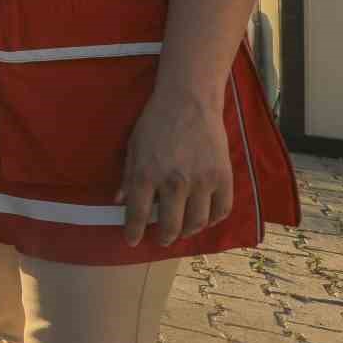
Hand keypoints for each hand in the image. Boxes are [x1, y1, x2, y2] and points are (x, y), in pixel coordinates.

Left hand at [116, 88, 233, 246]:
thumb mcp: (133, 147)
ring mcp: (201, 181)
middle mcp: (173, 182)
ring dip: (188, 232)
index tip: (132, 241)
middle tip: (161, 239)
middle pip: (170, 225)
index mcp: (146, 174)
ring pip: (196, 222)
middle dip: (164, 238)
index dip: (134, 232)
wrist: (188, 101)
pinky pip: (221, 210)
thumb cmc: (155, 122)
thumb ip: (127, 176)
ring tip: (182, 230)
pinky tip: (204, 218)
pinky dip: (212, 220)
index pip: (138, 214)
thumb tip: (119, 201)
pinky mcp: (223, 177)